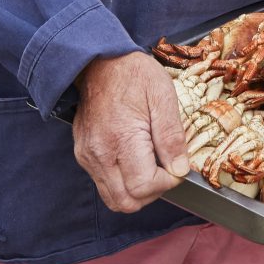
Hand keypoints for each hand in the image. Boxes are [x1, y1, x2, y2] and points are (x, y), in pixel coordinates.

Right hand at [72, 52, 191, 212]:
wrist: (98, 61)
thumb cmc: (133, 74)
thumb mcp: (162, 95)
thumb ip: (172, 136)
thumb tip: (180, 169)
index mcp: (121, 138)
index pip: (144, 187)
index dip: (167, 182)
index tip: (176, 165)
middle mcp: (99, 154)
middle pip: (126, 202)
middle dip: (152, 193)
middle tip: (165, 170)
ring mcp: (88, 156)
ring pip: (114, 199)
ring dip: (136, 192)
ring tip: (150, 166)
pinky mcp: (83, 155)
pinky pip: (104, 184)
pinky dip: (122, 182)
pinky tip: (134, 160)